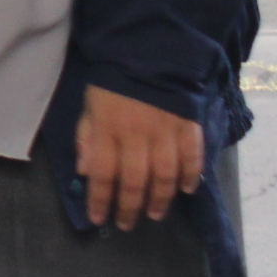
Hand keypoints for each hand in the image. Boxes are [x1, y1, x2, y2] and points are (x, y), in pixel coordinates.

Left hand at [74, 85, 205, 229]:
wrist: (149, 52)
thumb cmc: (113, 83)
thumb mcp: (89, 107)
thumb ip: (86, 138)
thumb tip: (83, 171)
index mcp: (107, 128)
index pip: (101, 172)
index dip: (100, 199)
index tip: (99, 218)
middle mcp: (136, 134)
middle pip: (133, 180)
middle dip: (129, 207)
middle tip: (127, 224)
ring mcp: (165, 130)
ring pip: (164, 174)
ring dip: (160, 199)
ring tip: (155, 214)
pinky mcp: (188, 123)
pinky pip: (192, 155)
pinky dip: (191, 175)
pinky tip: (188, 190)